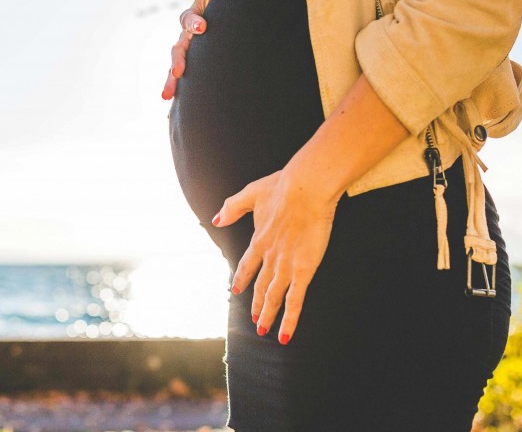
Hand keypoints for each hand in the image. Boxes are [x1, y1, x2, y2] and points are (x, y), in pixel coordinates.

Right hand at [161, 0, 229, 99]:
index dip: (196, 22)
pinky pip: (181, 84)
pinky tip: (170, 118)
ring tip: (166, 98)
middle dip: (177, 61)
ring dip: (170, 82)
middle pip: (177, 48)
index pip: (190, 18)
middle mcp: (184, 37)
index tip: (204, 27)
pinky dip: (177, 99)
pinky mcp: (188, 69)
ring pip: (174, 68)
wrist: (209, 18)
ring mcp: (184, 54)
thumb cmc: (218, 4)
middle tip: (178, 72)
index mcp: (193, 18)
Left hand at [210, 166, 340, 344]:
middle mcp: (269, 257)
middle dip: (256, 303)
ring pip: (274, 298)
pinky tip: (284, 335)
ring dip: (268, 315)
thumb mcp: (252, 193)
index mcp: (259, 240)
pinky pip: (295, 301)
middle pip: (260, 286)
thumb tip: (215, 219)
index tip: (237, 290)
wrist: (305, 189)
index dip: (243, 279)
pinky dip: (289, 320)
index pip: (247, 265)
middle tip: (253, 318)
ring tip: (263, 329)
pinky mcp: (303, 271)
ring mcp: (286, 266)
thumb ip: (232, 207)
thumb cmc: (283, 186)